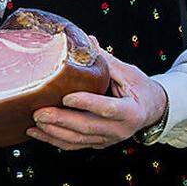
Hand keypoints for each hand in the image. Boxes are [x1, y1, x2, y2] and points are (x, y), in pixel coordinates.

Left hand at [27, 42, 167, 149]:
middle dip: (61, 120)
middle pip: (88, 127)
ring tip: (34, 122)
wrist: (152, 110)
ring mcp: (108, 139)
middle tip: (39, 112)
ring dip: (53, 132)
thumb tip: (87, 40)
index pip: (108, 108)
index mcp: (131, 111)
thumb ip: (106, 60)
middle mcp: (120, 129)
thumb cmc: (139, 88)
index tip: (66, 96)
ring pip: (78, 140)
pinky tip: (36, 132)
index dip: (87, 103)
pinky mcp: (98, 143)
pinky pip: (74, 145)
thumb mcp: (128, 72)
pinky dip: (54, 140)